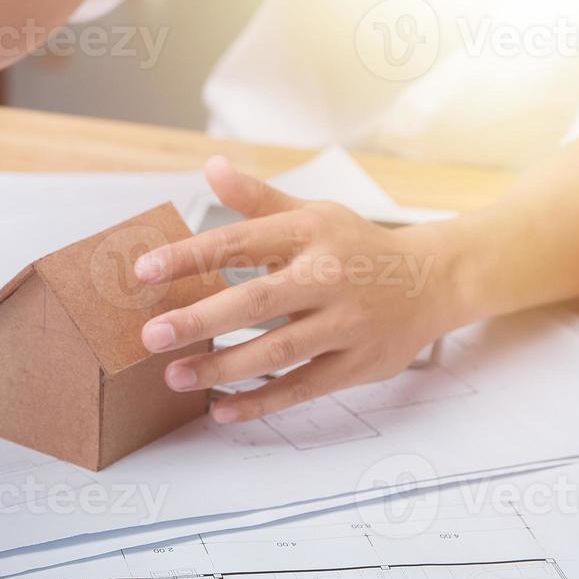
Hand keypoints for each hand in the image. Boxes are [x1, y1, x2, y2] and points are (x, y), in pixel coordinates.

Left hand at [134, 157, 466, 423]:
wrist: (435, 280)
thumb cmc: (357, 247)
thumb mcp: (312, 213)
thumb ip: (257, 199)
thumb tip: (210, 167)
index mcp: (309, 233)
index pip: (238, 242)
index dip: (189, 257)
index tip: (143, 271)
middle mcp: (328, 277)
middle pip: (256, 302)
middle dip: (199, 321)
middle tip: (151, 336)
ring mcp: (346, 324)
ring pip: (278, 351)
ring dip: (223, 368)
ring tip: (175, 376)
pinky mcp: (358, 365)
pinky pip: (303, 388)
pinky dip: (262, 402)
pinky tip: (222, 410)